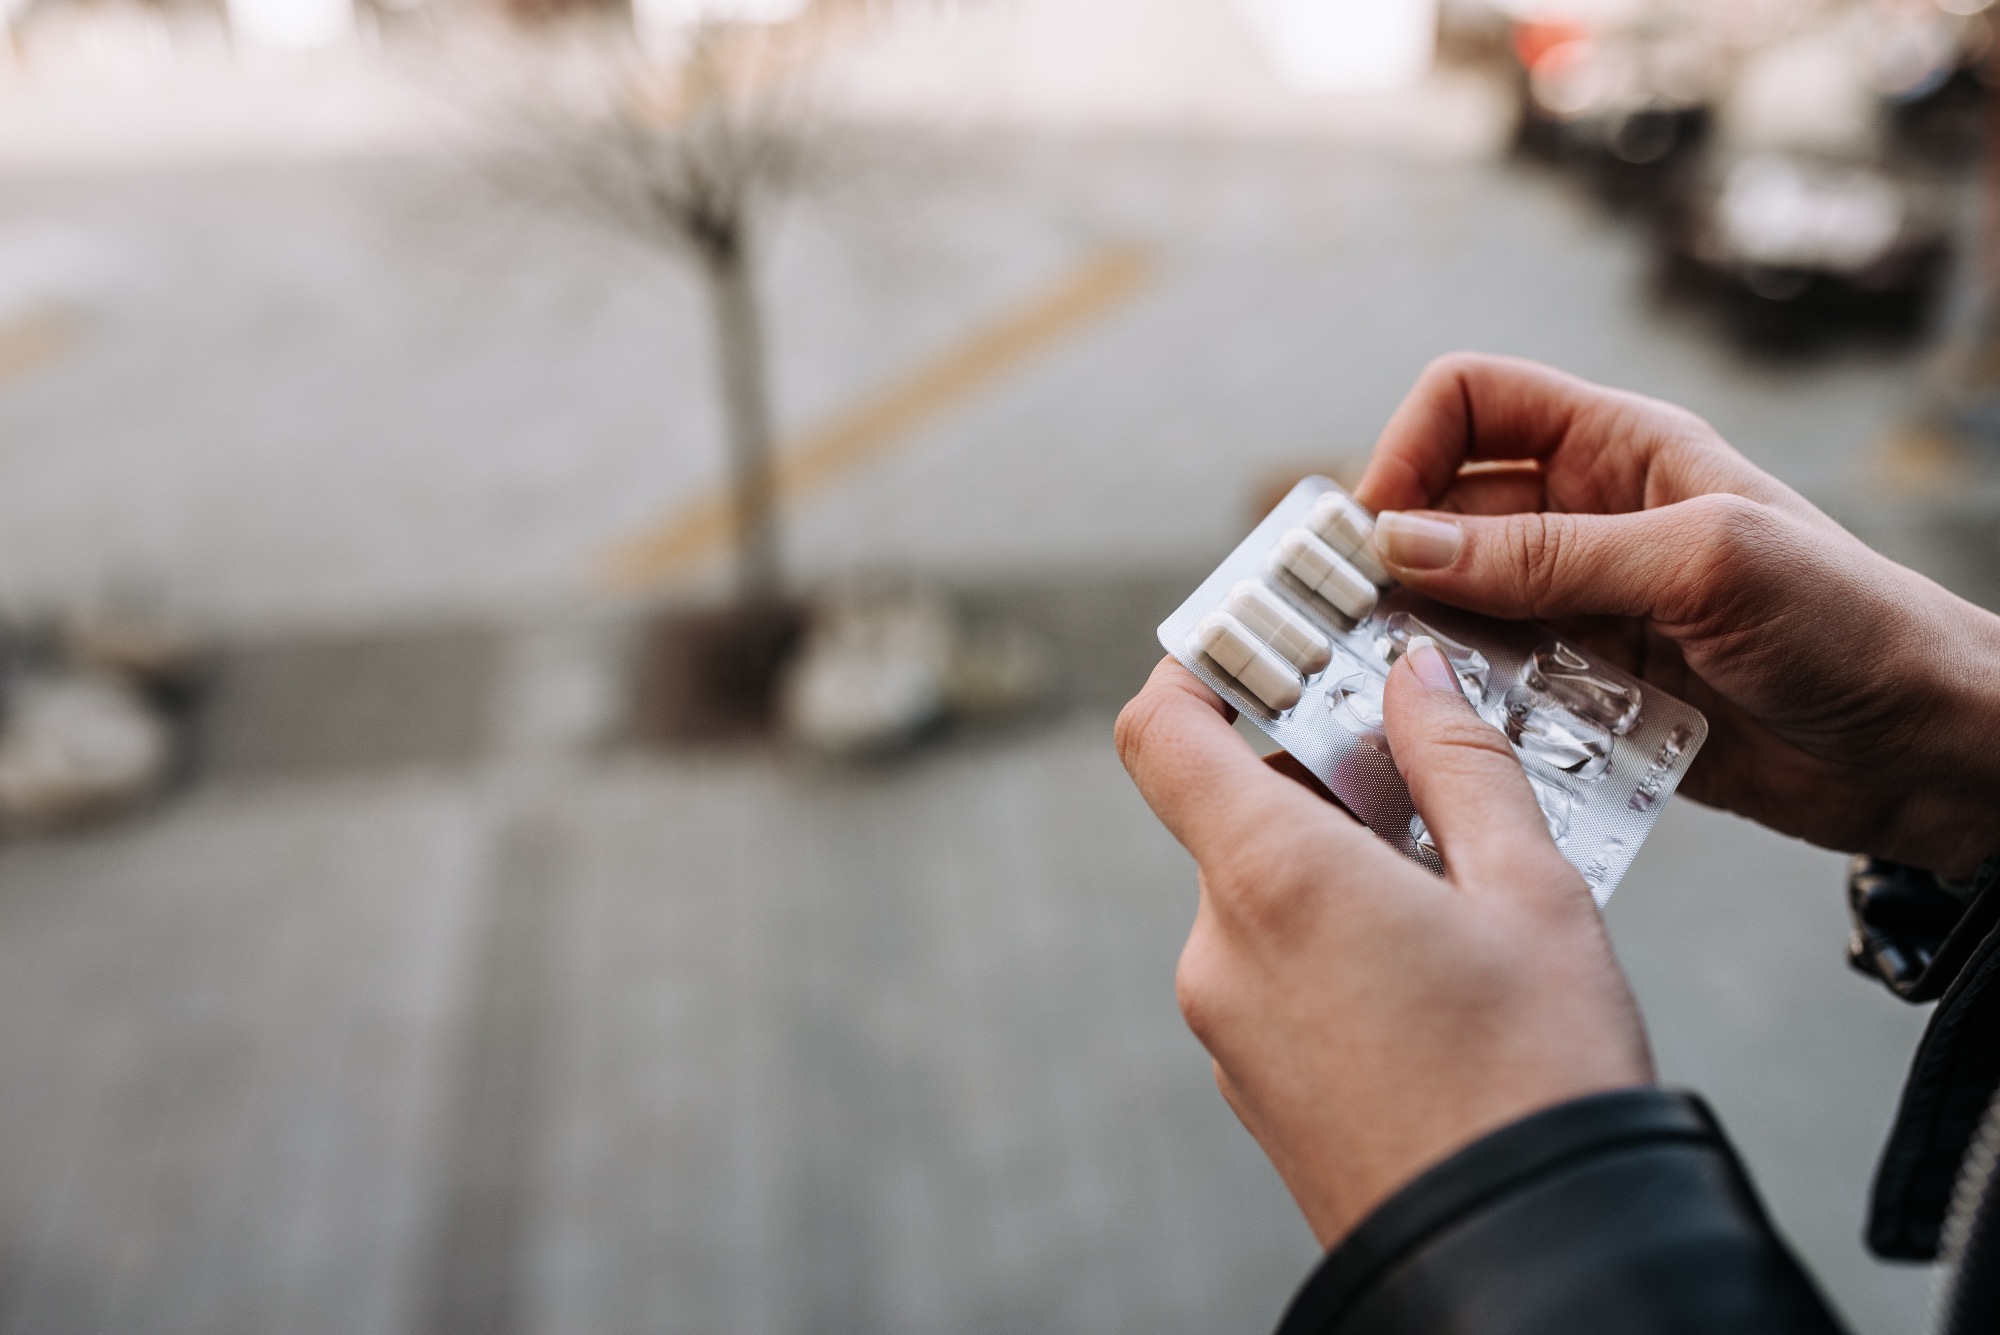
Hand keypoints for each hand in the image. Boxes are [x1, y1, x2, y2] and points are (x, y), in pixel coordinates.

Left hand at [1115, 647, 1650, 1247]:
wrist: (1520, 1265)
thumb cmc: (1536, 1082)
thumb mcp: (1530, 893)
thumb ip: (1461, 764)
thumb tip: (1416, 678)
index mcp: (1272, 879)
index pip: (1163, 733)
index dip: (1196, 668)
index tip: (1259, 642)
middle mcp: (1221, 950)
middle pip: (1234, 811)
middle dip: (1323, 779)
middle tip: (1430, 773)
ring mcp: (1227, 1027)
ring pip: (1264, 895)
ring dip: (1340, 864)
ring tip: (1460, 884)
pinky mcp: (1252, 1085)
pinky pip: (1274, 971)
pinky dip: (1332, 939)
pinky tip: (1433, 967)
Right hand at [1356, 353, 1999, 878]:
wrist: (1929, 749)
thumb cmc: (1853, 625)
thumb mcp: (1700, 563)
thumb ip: (1547, 554)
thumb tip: (1404, 543)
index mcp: (1619, 449)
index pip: (1472, 402)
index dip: (1411, 449)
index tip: (1379, 531)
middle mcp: (1587, 520)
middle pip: (1444, 508)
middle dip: (1396, 558)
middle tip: (1356, 622)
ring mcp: (1582, 607)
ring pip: (1457, 604)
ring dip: (1424, 640)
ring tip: (1406, 684)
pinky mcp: (1584, 689)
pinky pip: (1493, 685)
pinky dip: (1465, 707)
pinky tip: (1465, 732)